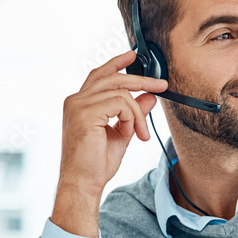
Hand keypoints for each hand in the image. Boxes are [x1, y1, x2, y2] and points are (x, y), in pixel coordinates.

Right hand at [50, 50, 167, 236]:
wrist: (84, 182)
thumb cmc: (97, 162)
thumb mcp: (122, 131)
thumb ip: (134, 112)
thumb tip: (150, 97)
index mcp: (80, 103)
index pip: (99, 75)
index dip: (117, 63)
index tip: (134, 55)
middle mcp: (76, 100)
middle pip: (113, 78)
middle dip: (142, 80)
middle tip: (162, 86)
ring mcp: (78, 105)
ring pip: (121, 92)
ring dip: (138, 113)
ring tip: (140, 133)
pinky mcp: (85, 113)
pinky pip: (121, 103)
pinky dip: (133, 118)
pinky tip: (131, 134)